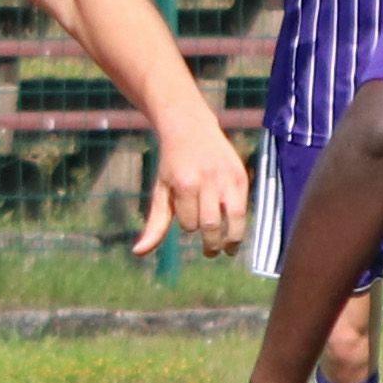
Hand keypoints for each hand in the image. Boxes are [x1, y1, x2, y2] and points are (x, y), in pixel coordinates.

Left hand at [133, 119, 249, 258]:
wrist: (191, 129)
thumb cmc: (172, 165)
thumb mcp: (161, 191)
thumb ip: (154, 224)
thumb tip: (138, 252)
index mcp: (185, 185)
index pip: (190, 223)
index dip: (189, 226)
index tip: (188, 223)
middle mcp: (208, 181)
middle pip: (212, 225)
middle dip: (212, 244)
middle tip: (210, 253)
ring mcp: (227, 178)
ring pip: (235, 219)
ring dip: (233, 240)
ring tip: (228, 250)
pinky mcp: (241, 176)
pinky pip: (244, 207)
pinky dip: (240, 223)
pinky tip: (235, 231)